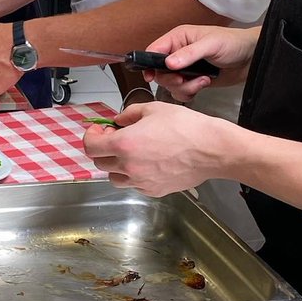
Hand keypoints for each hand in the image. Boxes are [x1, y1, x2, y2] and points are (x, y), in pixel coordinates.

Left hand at [82, 100, 236, 196]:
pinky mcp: (154, 191)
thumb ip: (129, 115)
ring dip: (116, 165)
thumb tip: (118, 121)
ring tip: (131, 152)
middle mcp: (128, 166)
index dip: (91, 137)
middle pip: (100, 163)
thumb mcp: (153, 109)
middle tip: (115, 137)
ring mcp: (141, 182)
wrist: (211, 149)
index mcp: (124, 144)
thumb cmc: (185, 126)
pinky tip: (147, 162)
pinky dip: (134, 175)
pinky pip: (134, 185)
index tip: (99, 131)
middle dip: (103, 149)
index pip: (91, 147)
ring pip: (115, 178)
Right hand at [142, 24, 258, 101]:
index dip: (149, 63)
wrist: (250, 59)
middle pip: (159, 72)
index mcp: (178, 38)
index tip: (151, 76)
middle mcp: (178, 53)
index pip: (154, 50)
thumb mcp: (211, 44)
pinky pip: (181, 92)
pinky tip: (203, 84)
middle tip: (183, 79)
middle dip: (171, 79)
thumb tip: (168, 63)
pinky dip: (189, 92)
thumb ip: (189, 53)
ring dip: (184, 87)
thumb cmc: (232, 43)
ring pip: (170, 84)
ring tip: (202, 80)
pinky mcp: (193, 80)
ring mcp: (185, 68)